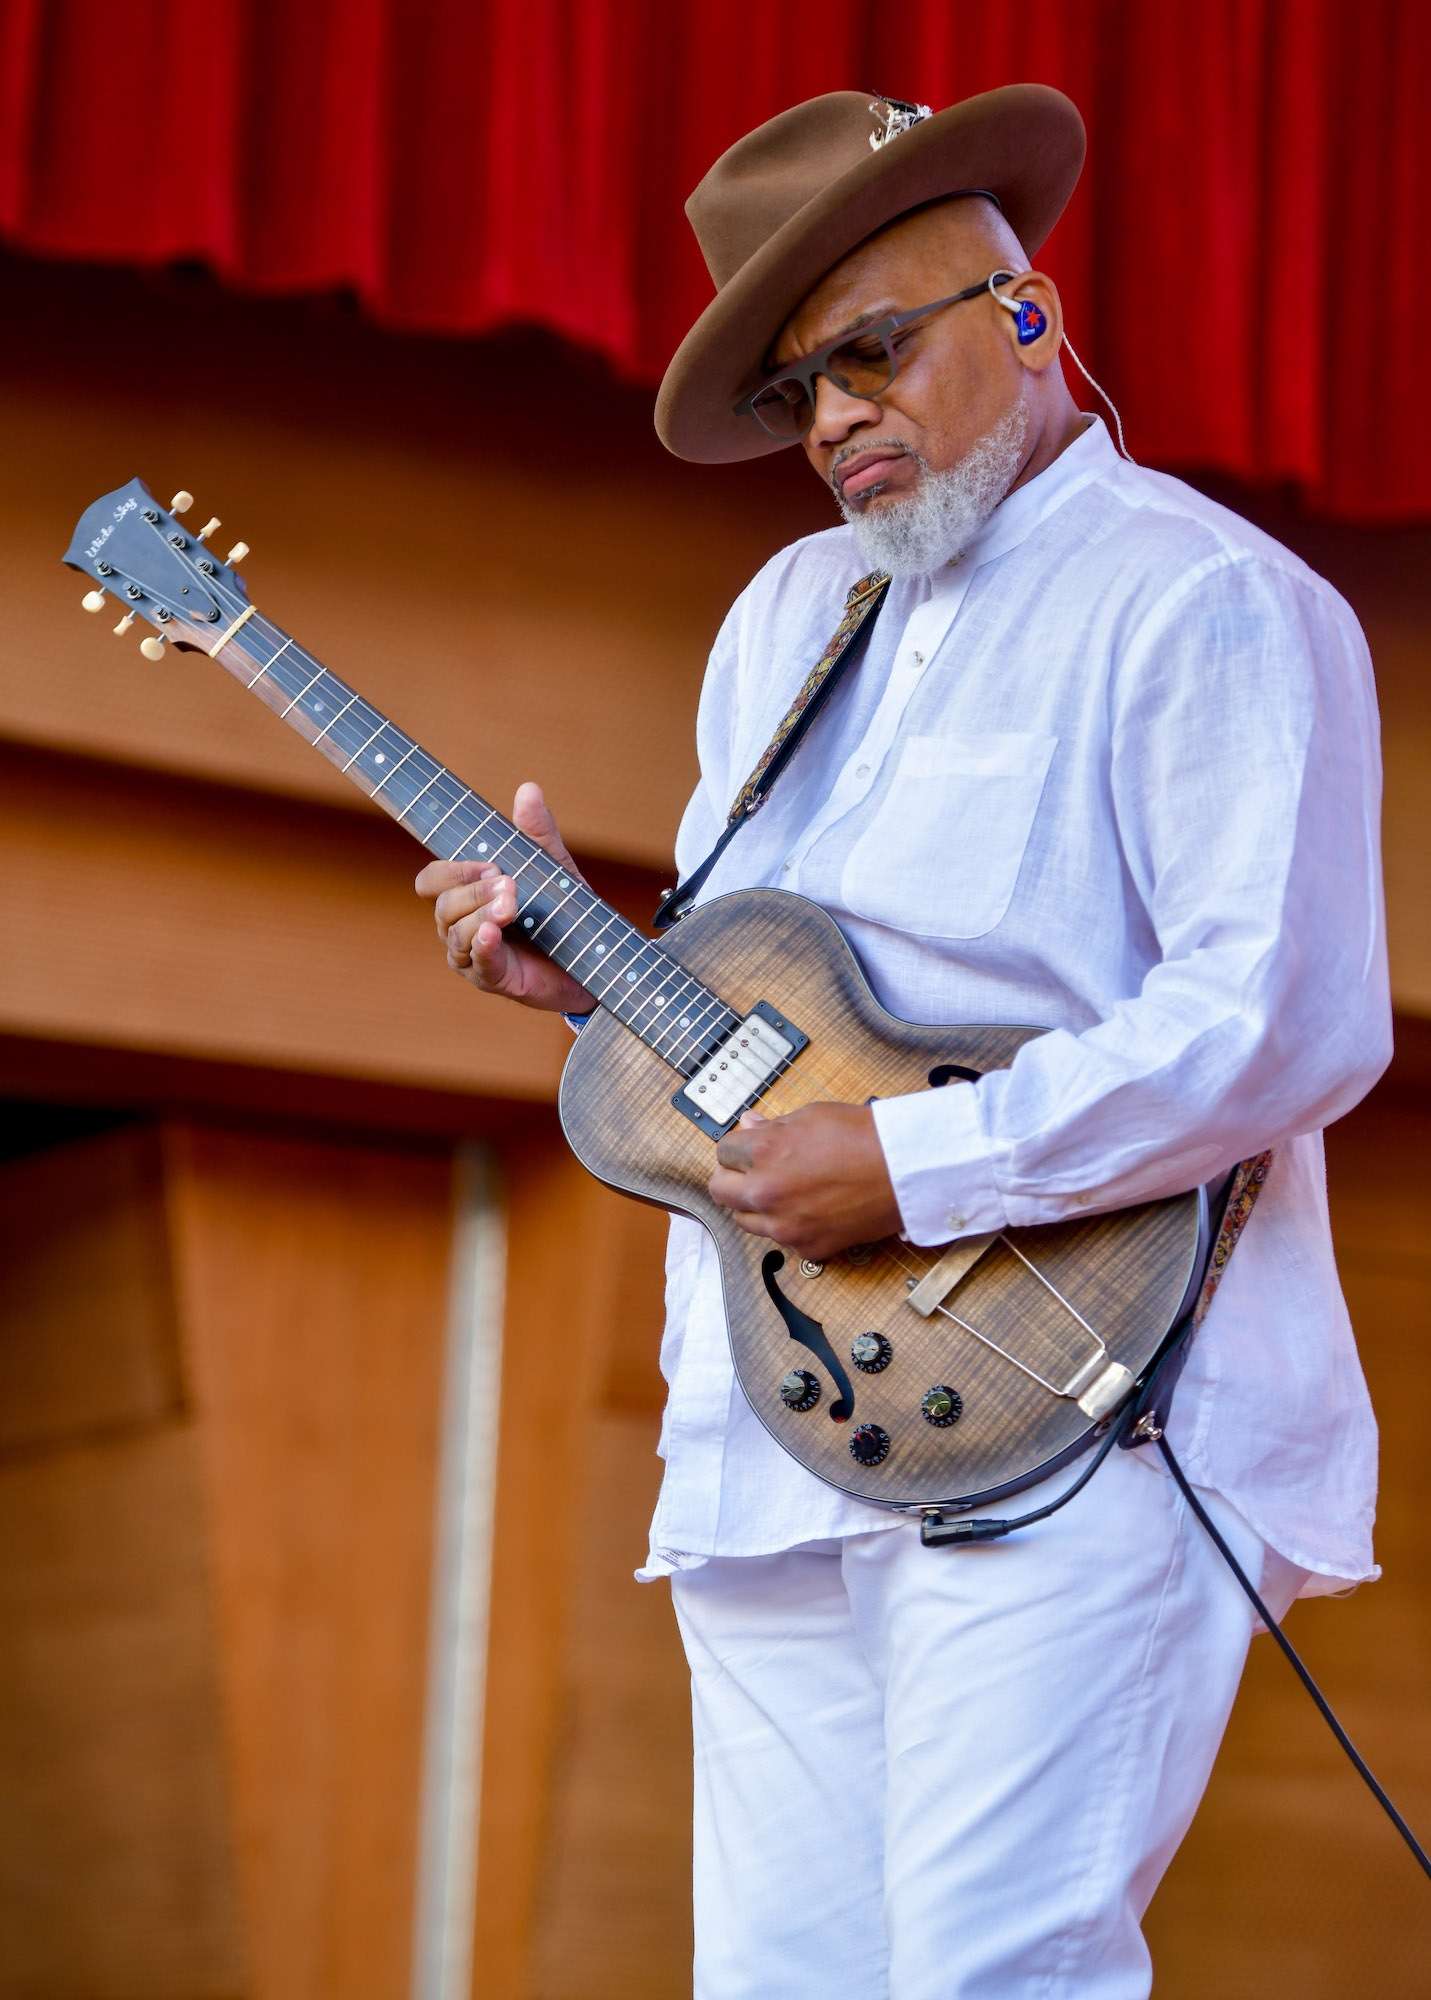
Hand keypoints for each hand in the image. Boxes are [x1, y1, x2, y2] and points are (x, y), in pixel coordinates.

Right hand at [414, 781, 596, 1013]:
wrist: (595, 959)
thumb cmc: (564, 914)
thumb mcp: (553, 868)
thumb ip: (538, 834)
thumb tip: (528, 789)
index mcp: (467, 896)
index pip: (434, 879)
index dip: (453, 870)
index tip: (491, 864)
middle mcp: (460, 925)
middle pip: (441, 905)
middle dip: (472, 890)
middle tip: (509, 883)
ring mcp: (473, 955)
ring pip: (454, 933)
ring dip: (480, 914)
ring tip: (512, 905)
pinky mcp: (492, 979)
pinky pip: (476, 962)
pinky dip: (482, 946)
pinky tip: (491, 933)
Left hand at [707, 1102, 901, 1260]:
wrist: (904, 1172)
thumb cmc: (864, 1137)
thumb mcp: (812, 1116)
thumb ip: (773, 1127)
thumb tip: (749, 1126)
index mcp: (763, 1153)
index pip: (723, 1152)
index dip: (738, 1146)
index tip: (750, 1147)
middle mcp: (766, 1193)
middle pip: (720, 1191)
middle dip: (732, 1177)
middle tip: (751, 1170)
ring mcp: (785, 1226)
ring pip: (744, 1220)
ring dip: (754, 1204)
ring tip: (782, 1190)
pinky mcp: (806, 1247)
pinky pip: (780, 1239)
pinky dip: (787, 1225)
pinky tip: (807, 1208)